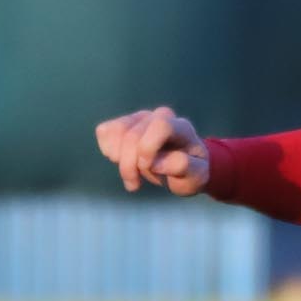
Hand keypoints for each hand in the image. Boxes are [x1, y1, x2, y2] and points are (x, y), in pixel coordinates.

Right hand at [93, 107, 210, 194]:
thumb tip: (157, 162)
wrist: (183, 167)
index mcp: (181, 128)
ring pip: (116, 132)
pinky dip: (109, 151)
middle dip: (129, 165)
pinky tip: (123, 161)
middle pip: (133, 135)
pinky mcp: (124, 122)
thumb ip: (183, 167)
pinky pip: (105, 131)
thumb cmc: (190, 172)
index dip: (147, 148)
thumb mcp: (195, 177)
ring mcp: (141, 117)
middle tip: (134, 185)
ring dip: (118, 159)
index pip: (160, 126)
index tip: (147, 168)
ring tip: (131, 175)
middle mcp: (160, 116)